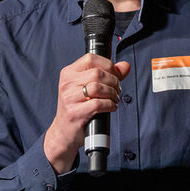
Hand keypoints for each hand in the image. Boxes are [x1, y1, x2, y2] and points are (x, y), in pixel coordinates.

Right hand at [44, 54, 130, 173]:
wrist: (64, 131)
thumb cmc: (77, 107)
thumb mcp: (88, 87)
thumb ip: (107, 75)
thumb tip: (125, 66)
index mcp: (68, 73)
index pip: (90, 58)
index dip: (108, 65)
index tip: (115, 74)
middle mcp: (66, 83)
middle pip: (97, 73)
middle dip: (113, 81)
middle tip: (117, 90)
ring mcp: (69, 98)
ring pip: (98, 87)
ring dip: (112, 93)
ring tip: (114, 99)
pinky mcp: (75, 113)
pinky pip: (98, 104)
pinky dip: (110, 105)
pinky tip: (111, 107)